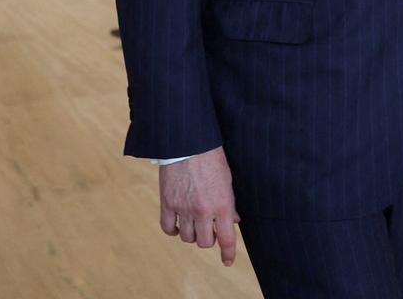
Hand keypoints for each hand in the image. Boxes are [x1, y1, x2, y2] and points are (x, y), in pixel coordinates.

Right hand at [159, 146, 239, 266]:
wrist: (188, 142)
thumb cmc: (212, 158)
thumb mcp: (228, 181)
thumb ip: (230, 203)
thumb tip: (234, 221)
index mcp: (222, 205)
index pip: (227, 239)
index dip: (228, 253)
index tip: (227, 260)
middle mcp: (203, 211)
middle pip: (205, 242)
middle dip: (209, 238)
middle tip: (210, 228)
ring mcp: (183, 209)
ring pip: (187, 237)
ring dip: (192, 234)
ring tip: (194, 223)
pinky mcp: (167, 203)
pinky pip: (167, 228)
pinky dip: (173, 230)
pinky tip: (177, 225)